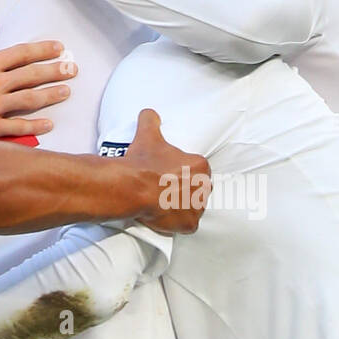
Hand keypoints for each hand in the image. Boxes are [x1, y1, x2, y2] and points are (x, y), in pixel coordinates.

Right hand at [0, 24, 75, 145]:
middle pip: (31, 76)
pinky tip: (49, 124)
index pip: (21, 54)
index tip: (59, 47)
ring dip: (51, 95)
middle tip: (73, 68)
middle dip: (55, 70)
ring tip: (66, 91)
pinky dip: (35, 126)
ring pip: (30, 100)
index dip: (42, 49)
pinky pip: (17, 128)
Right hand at [121, 109, 210, 234]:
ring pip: (193, 207)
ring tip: (163, 203)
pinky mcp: (189, 224)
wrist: (133, 186)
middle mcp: (204, 187)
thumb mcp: (147, 135)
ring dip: (182, 206)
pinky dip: (178, 223)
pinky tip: (165, 217)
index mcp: (200, 166)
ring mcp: (197, 208)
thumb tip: (149, 112)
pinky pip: (187, 225)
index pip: (198, 169)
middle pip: (198, 188)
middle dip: (186, 189)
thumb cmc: (144, 161)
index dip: (183, 172)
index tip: (169, 174)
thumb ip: (151, 121)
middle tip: (166, 188)